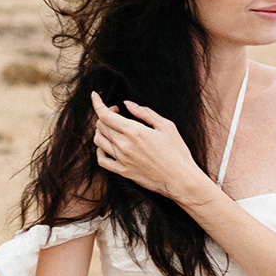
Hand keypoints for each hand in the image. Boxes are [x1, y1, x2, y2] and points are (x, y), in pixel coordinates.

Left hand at [91, 93, 213, 204]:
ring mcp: (122, 160)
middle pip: (100, 126)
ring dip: (101, 130)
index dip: (98, 103)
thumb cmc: (177, 152)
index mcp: (135, 131)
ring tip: (112, 128)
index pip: (106, 115)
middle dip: (104, 115)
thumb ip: (145, 113)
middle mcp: (124, 145)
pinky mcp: (122, 172)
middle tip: (117, 113)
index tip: (95, 96)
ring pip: (98, 140)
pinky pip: (101, 160)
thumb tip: (128, 104)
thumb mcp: (166, 126)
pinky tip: (107, 146)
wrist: (180, 179)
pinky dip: (100, 150)